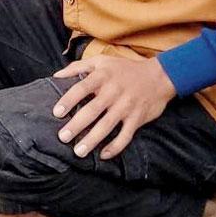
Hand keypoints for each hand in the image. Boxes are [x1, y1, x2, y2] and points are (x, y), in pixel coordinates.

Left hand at [51, 55, 176, 159]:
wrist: (159, 76)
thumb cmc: (124, 69)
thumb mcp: (101, 61)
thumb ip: (78, 66)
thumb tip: (56, 75)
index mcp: (102, 77)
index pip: (81, 88)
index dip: (68, 100)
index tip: (56, 113)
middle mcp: (113, 92)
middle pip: (92, 110)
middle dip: (77, 125)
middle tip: (62, 137)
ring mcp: (126, 106)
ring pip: (107, 126)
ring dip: (92, 140)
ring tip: (78, 152)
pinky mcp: (137, 118)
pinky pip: (126, 135)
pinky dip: (115, 147)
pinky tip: (103, 155)